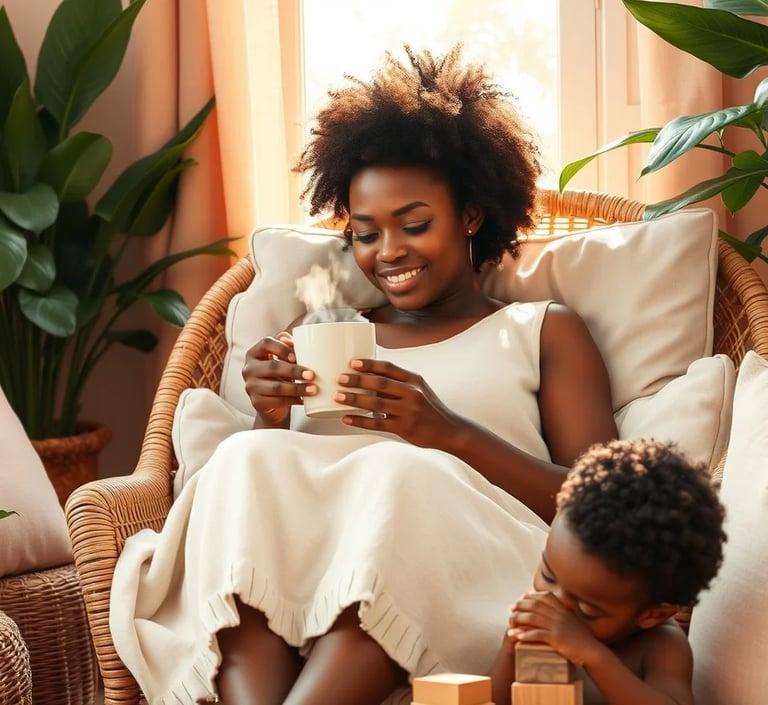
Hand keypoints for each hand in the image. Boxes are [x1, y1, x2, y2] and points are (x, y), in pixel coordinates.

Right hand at [242, 332, 315, 426]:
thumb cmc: (279, 376)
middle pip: (273, 367)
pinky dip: (293, 400)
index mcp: (255, 353)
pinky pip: (278, 401)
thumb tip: (295, 341)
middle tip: (312, 375)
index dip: (282, 348)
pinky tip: (304, 400)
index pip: (266, 343)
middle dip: (294, 371)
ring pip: (276, 387)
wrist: (272, 403)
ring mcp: (251, 387)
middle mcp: (249, 369)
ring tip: (313, 389)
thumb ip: (288, 347)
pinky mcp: (258, 402)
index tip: (296, 356)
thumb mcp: (282, 360)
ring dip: (297, 388)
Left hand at [333, 358, 459, 446]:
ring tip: (338, 396)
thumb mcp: (420, 390)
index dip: (370, 364)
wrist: (450, 431)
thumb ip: (399, 384)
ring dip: (355, 399)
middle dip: (358, 380)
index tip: (352, 362)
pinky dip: (360, 420)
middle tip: (340, 378)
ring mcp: (408, 411)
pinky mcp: (404, 428)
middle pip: (380, 384)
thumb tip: (369, 379)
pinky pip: (377, 423)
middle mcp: (412, 393)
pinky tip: (347, 418)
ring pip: (376, 403)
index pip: (389, 368)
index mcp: (414, 380)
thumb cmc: (430, 409)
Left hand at [508, 591, 602, 666]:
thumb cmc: (582, 638)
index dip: (531, 595)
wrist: (592, 651)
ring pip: (532, 618)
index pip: (544, 596)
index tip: (521, 597)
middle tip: (511, 609)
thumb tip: (551, 610)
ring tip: (510, 624)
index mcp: (563, 609)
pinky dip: (525, 634)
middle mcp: (559, 614)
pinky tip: (517, 636)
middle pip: (535, 605)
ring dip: (518, 620)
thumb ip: (563, 613)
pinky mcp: (556, 638)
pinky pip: (537, 634)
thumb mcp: (573, 620)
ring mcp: (557, 625)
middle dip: (520, 605)